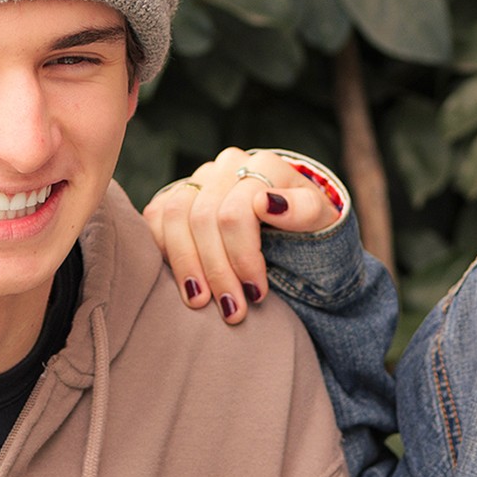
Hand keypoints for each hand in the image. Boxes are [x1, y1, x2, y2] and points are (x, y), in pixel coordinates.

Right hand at [142, 149, 344, 327]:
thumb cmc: (307, 228)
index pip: (237, 211)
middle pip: (204, 217)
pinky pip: (155, 219)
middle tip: (232, 310)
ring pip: (174, 215)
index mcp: (264, 165)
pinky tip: (185, 282)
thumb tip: (266, 203)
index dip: (243, 257)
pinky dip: (165, 253)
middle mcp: (227, 166)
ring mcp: (198, 178)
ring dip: (186, 265)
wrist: (288, 225)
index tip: (256, 293)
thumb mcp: (321, 222)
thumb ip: (304, 209)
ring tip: (200, 303)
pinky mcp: (175, 196)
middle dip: (217, 270)